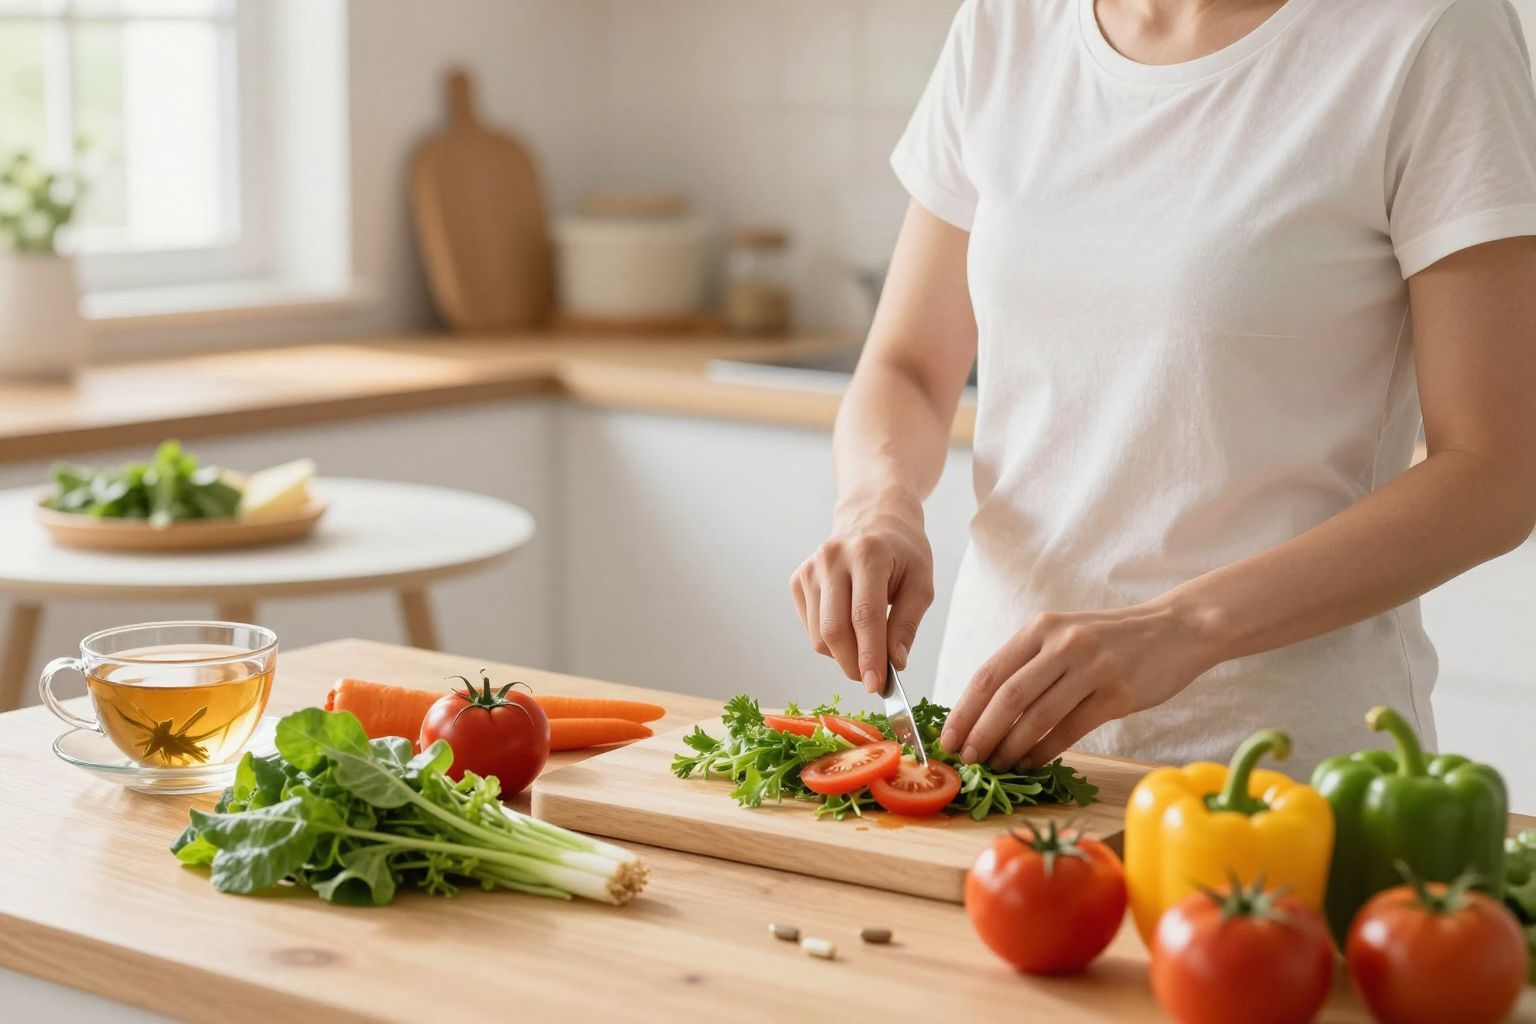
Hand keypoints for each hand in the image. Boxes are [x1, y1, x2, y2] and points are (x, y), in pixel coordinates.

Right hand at [791, 487, 934, 692]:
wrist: (873, 518)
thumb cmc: (903, 552)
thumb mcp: (921, 583)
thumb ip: (907, 625)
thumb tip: (894, 664)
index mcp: (868, 555)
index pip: (864, 616)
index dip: (869, 656)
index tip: (876, 686)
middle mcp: (832, 559)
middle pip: (834, 630)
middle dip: (853, 664)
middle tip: (873, 679)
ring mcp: (810, 569)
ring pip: (819, 635)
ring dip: (843, 656)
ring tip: (866, 647)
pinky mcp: (797, 579)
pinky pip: (811, 628)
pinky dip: (830, 641)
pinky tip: (849, 627)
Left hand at [938, 600, 1220, 768]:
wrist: (1176, 629)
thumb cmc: (1111, 639)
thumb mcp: (1064, 635)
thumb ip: (1029, 663)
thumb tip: (983, 710)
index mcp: (1041, 629)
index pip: (989, 674)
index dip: (964, 710)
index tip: (947, 738)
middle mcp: (1062, 644)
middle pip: (1007, 697)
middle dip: (980, 734)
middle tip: (967, 760)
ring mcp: (1091, 668)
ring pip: (1037, 716)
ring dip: (1010, 748)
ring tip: (995, 767)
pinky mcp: (1117, 693)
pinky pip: (1070, 729)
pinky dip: (1045, 750)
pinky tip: (1031, 764)